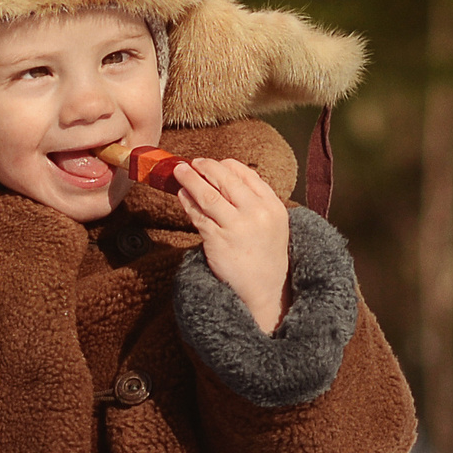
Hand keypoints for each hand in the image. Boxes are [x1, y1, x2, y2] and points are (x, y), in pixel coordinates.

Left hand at [173, 157, 289, 334]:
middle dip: (205, 168)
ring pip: (208, 195)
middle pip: (226, 181)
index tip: (212, 163)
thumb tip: (228, 178)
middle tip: (192, 163)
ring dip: (190, 180)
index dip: (226, 166)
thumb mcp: (273, 224)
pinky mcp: (218, 239)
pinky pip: (198, 215)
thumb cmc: (265, 256)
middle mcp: (257, 213)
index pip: (248, 176)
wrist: (263, 290)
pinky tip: (181, 195)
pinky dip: (187, 202)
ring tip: (178, 171)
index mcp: (273, 206)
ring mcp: (237, 226)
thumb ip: (256, 201)